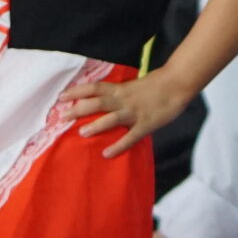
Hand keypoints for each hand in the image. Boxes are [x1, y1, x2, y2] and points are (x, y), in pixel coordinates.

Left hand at [66, 71, 191, 157]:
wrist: (177, 84)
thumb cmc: (155, 85)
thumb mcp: (132, 85)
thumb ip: (118, 93)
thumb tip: (101, 99)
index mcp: (119, 89)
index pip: (93, 88)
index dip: (76, 91)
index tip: (60, 97)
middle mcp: (123, 100)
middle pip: (97, 103)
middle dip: (78, 109)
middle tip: (62, 117)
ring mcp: (134, 112)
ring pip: (111, 119)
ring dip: (96, 126)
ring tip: (81, 133)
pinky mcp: (145, 124)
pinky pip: (130, 137)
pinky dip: (118, 146)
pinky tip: (107, 154)